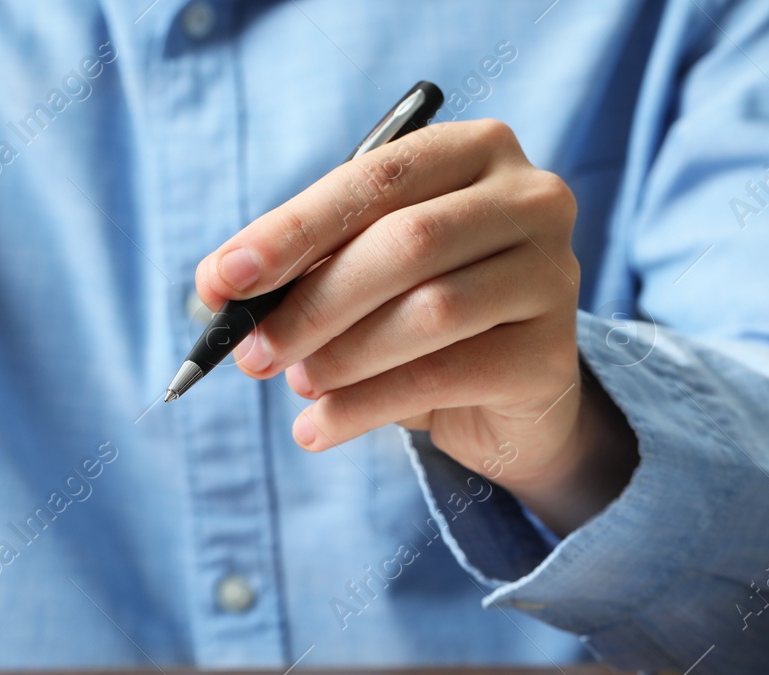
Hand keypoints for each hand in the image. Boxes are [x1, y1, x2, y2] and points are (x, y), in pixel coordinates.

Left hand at [195, 118, 635, 535]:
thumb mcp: (355, 275)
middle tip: (252, 353)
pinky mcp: (549, 353)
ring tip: (296, 386)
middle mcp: (530, 199)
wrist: (502, 395)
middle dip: (312, 303)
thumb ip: (297, 266)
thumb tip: (216, 283)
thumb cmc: (415, 313)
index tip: (222, 279)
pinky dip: (364, 408)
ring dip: (340, 357)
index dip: (293, 230)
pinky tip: (319, 428)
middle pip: (406, 243)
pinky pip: (443, 377)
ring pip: (428, 312)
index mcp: (473, 151)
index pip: (376, 178)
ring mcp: (551, 274)